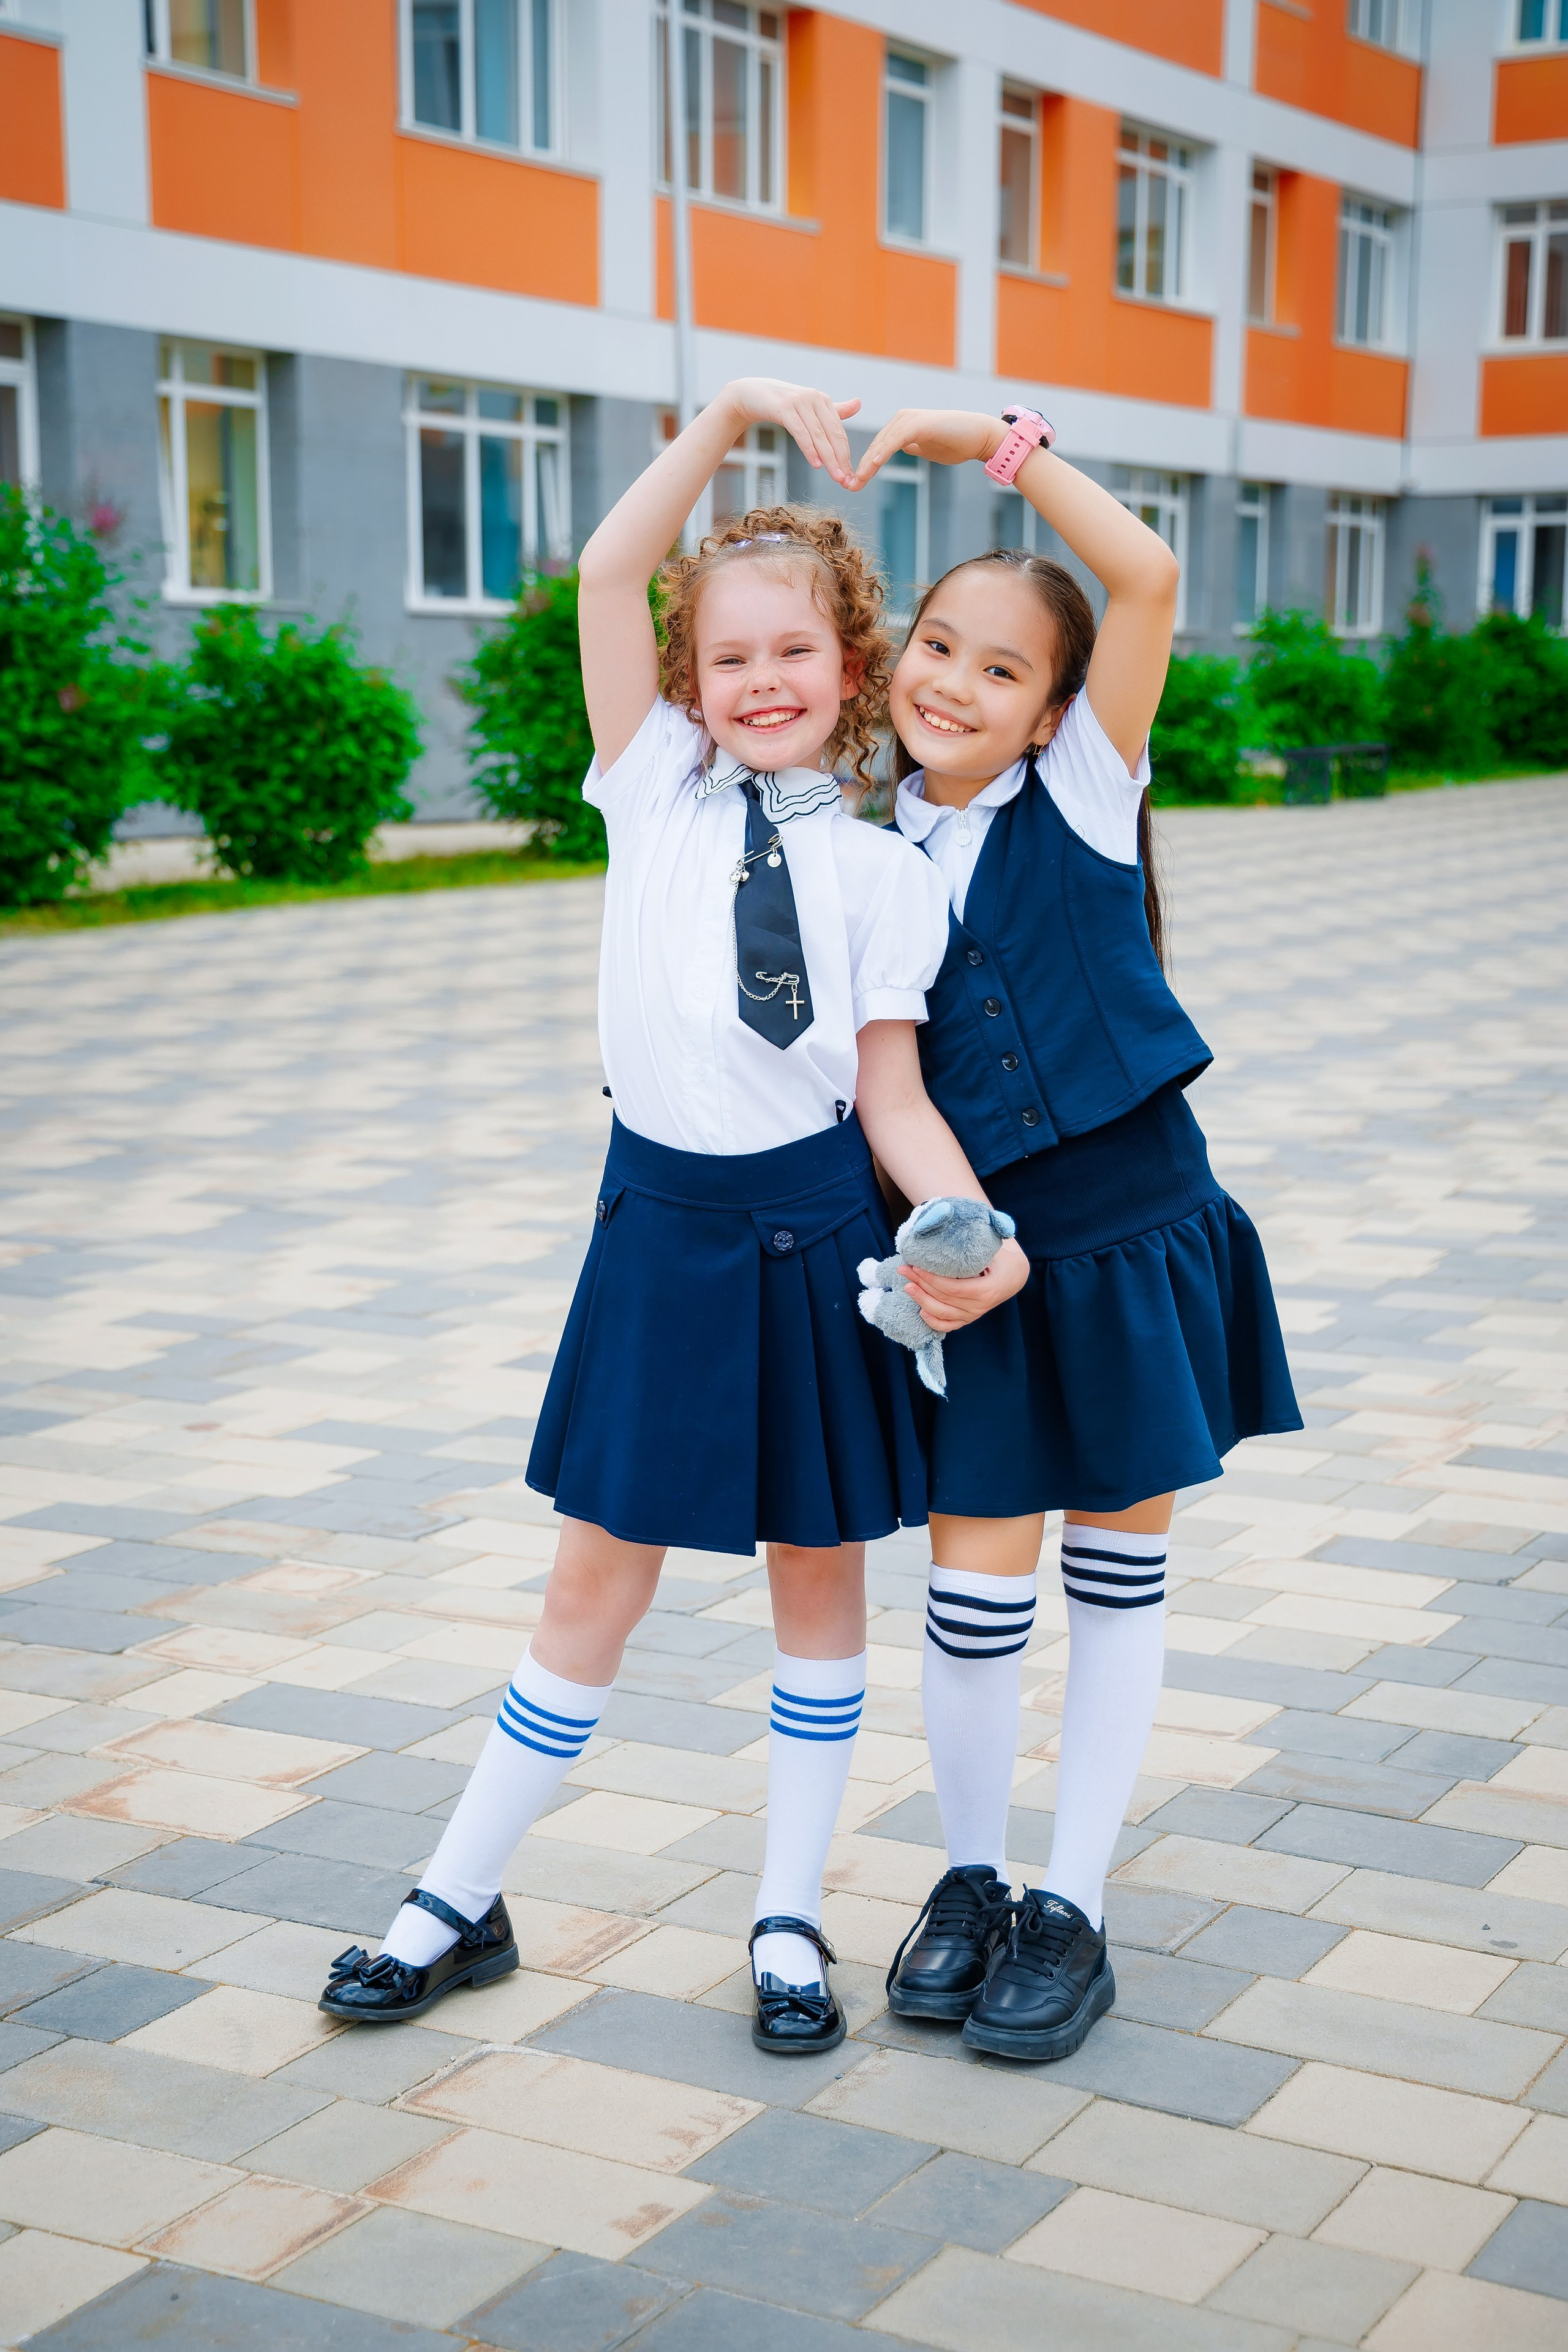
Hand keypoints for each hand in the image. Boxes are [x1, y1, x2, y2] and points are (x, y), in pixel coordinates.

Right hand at [722, 379, 860, 488]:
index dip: (846, 454)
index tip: (850, 475)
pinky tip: (816, 464)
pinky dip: (809, 449)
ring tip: (836, 476)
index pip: (839, 431)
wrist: (751, 395)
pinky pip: (800, 432)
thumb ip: (834, 410)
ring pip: (819, 435)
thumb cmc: (782, 405)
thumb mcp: (809, 407)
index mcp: (823, 400)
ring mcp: (799, 402)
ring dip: (829, 458)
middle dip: (841, 459)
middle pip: (832, 434)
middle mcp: (814, 398)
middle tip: (846, 480)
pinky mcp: (784, 408)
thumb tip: (859, 403)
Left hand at [848, 409, 1006, 491]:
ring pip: (883, 443)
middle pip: (876, 445)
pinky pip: (897, 439)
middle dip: (861, 467)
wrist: (980, 437)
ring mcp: (910, 419)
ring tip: (858, 481)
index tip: (855, 484)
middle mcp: (902, 419)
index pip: (877, 447)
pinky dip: (884, 452)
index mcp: (901, 425)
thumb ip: (912, 446)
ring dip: (869, 463)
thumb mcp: (927, 447)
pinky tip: (874, 465)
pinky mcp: (919, 423)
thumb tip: (902, 448)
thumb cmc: (957, 442)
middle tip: (849, 487)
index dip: (865, 466)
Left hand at [900, 1236, 1029, 1333]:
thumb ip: (976, 1241)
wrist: (1014, 1275)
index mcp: (987, 1290)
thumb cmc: (1002, 1258)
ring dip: (921, 1300)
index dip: (932, 1279)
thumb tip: (950, 1222)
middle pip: (944, 1299)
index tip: (916, 1266)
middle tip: (904, 1271)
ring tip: (907, 1286)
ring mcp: (974, 1315)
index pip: (953, 1288)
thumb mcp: (994, 1248)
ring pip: (942, 1313)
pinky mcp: (969, 1319)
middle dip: (921, 1284)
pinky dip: (933, 1321)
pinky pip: (949, 1325)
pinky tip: (920, 1310)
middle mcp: (980, 1307)